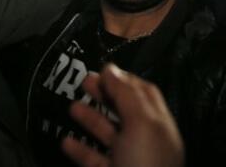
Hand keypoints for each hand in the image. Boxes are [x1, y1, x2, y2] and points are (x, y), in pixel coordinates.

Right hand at [60, 64, 183, 166]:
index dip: (125, 79)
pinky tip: (66, 141)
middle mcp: (146, 143)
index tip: (103, 69)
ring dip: (90, 119)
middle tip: (83, 81)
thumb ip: (126, 95)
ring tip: (72, 106)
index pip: (145, 94)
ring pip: (108, 136)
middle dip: (105, 95)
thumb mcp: (140, 123)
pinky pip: (94, 161)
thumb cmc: (144, 165)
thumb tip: (111, 68)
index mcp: (159, 127)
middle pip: (125, 111)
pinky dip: (79, 150)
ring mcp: (128, 163)